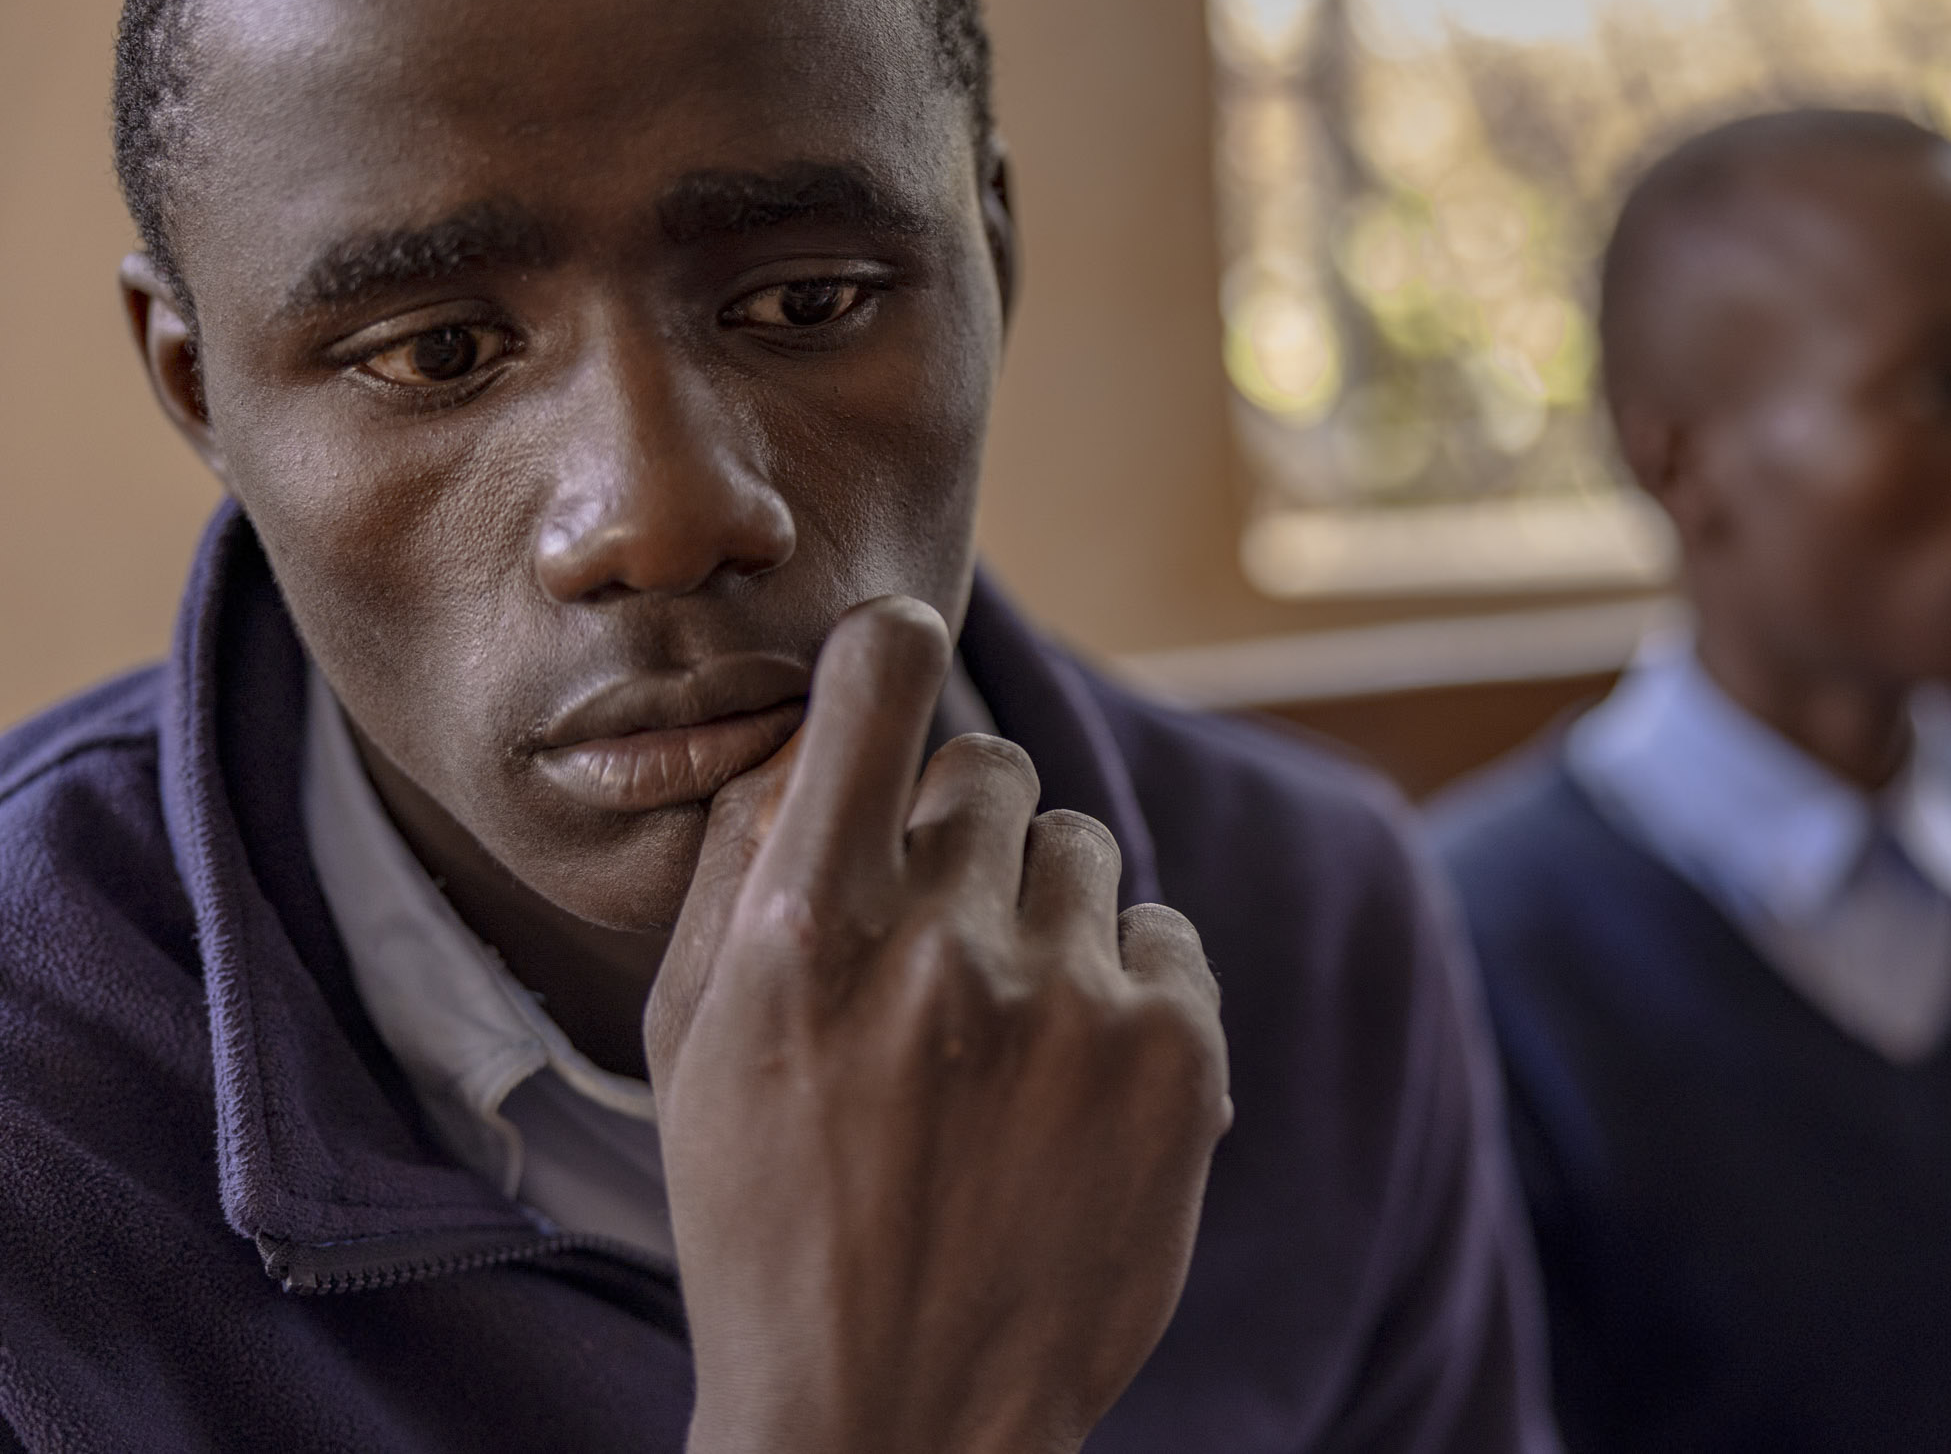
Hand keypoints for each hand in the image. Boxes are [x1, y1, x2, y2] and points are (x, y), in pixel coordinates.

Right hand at [647, 597, 1232, 1453]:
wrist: (893, 1422)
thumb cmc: (768, 1222)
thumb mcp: (695, 1048)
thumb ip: (744, 868)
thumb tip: (812, 728)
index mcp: (804, 936)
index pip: (878, 682)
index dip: (890, 651)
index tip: (896, 658)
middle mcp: (944, 951)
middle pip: (992, 767)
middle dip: (962, 832)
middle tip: (936, 937)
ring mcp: (1074, 1004)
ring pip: (1083, 849)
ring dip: (1044, 914)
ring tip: (1002, 1035)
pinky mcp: (1177, 1059)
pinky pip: (1164, 933)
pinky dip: (1125, 987)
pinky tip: (1074, 1081)